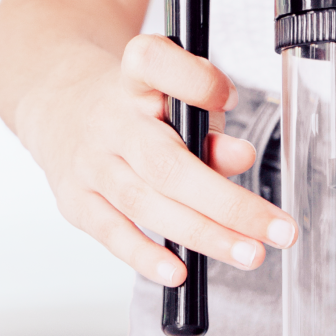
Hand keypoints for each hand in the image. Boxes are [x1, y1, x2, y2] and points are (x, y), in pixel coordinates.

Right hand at [16, 35, 297, 285]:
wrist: (59, 109)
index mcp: (134, 79)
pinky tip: (178, 271)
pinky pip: (112, 233)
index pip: (154, 63)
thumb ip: (208, 120)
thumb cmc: (132, 106)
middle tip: (275, 229)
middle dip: (227, 203)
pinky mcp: (76, 201)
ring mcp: (89, 164)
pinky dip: (145, 256)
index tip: (230, 99)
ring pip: (145, 204)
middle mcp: (109, 121)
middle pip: (166, 163)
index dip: (195, 82)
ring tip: (249, 253)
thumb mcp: (171, 94)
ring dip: (203, 235)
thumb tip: (239, 157)